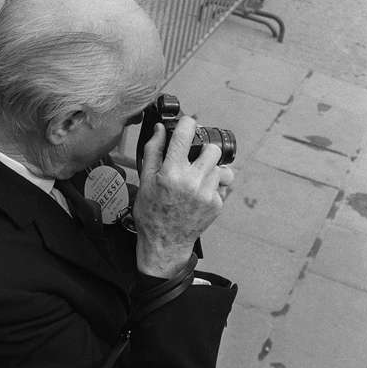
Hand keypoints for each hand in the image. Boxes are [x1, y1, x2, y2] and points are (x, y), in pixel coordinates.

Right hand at [133, 116, 233, 277]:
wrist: (164, 244)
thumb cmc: (151, 213)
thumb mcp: (145, 180)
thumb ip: (153, 150)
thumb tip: (160, 129)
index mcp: (172, 172)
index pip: (186, 134)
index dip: (187, 123)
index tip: (186, 124)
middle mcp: (193, 181)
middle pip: (212, 149)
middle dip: (203, 149)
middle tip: (193, 156)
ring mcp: (208, 194)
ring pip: (219, 167)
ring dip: (209, 168)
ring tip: (196, 177)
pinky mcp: (217, 204)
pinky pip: (221, 185)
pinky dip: (212, 185)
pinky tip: (198, 193)